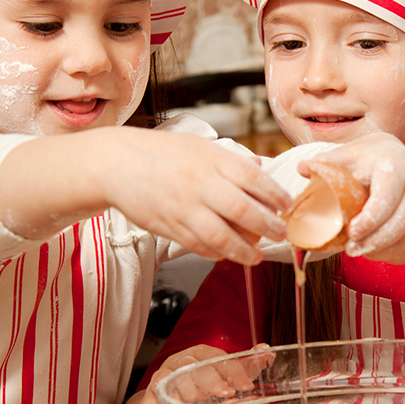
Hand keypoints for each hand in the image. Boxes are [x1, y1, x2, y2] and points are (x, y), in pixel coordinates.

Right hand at [109, 131, 290, 265]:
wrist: (117, 164)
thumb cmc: (161, 153)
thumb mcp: (200, 147)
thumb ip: (231, 161)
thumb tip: (260, 169)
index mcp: (212, 161)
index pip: (253, 179)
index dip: (275, 195)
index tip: (287, 205)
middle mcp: (200, 185)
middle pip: (243, 211)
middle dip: (268, 227)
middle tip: (281, 234)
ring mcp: (184, 208)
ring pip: (222, 236)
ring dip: (244, 250)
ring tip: (256, 256)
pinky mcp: (169, 227)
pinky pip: (198, 246)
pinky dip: (216, 253)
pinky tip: (226, 254)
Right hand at [116, 343, 274, 403]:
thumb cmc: (194, 395)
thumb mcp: (221, 382)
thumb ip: (242, 369)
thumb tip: (268, 354)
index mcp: (202, 356)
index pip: (220, 357)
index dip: (235, 370)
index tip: (248, 385)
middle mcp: (184, 362)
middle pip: (200, 364)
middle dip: (216, 378)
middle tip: (230, 393)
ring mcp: (168, 375)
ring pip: (180, 374)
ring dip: (196, 387)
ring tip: (210, 399)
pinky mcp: (153, 391)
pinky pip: (160, 389)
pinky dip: (169, 395)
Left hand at [306, 132, 404, 262]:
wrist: (392, 158)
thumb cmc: (364, 160)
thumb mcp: (345, 155)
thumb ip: (325, 163)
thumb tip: (302, 169)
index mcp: (394, 167)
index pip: (388, 195)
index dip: (371, 218)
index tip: (351, 231)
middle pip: (402, 221)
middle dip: (375, 240)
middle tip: (350, 250)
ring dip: (382, 250)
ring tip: (357, 251)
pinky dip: (392, 255)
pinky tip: (372, 251)